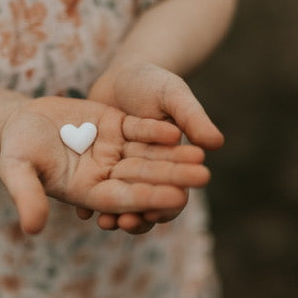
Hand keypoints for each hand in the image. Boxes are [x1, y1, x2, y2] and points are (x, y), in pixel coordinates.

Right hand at [0, 96, 209, 233]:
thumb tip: (33, 228)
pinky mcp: (115, 126)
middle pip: (144, 176)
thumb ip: (27, 195)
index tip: (176, 199)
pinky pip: (138, 129)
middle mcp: (106, 173)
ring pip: (148, 153)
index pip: (123, 198)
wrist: (21, 121)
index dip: (148, 197)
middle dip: (173, 176)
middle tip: (204, 177)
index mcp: (87, 191)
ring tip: (201, 155)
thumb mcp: (17, 170)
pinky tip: (175, 129)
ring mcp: (113, 149)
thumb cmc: (16, 150)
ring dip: (174, 155)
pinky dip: (155, 130)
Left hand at [85, 61, 222, 232]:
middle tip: (125, 223)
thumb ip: (192, 118)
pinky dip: (88, 198)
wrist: (121, 74)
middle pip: (144, 202)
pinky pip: (94, 185)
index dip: (166, 204)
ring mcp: (120, 168)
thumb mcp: (173, 95)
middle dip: (136, 217)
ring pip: (119, 199)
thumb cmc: (154, 82)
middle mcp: (145, 170)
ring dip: (112, 214)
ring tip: (101, 222)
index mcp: (169, 161)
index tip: (155, 212)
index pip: (172, 190)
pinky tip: (81, 209)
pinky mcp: (98, 163)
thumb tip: (216, 143)